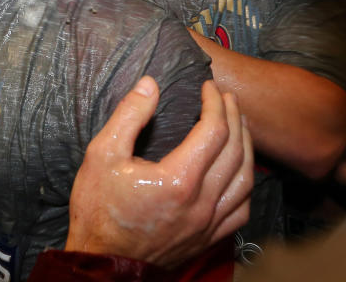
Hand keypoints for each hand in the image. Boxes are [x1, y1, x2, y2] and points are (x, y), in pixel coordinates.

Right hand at [65, 78, 252, 269]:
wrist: (101, 260)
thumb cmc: (99, 209)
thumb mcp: (102, 154)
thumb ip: (128, 116)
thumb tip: (150, 85)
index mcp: (178, 179)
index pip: (214, 130)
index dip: (215, 103)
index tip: (208, 87)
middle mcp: (201, 203)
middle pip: (235, 150)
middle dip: (233, 117)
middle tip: (226, 98)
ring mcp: (208, 224)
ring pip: (245, 179)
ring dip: (246, 147)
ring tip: (239, 125)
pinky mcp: (207, 238)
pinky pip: (241, 209)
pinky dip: (245, 184)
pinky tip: (239, 171)